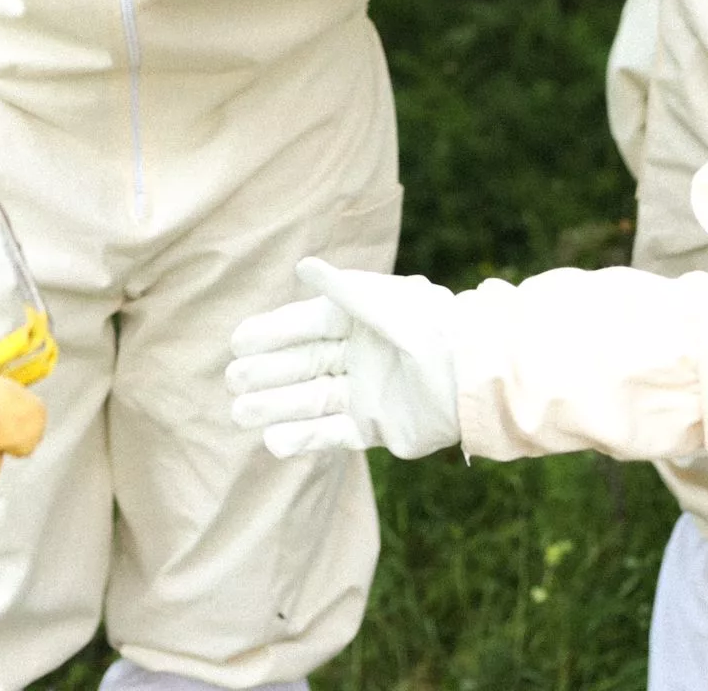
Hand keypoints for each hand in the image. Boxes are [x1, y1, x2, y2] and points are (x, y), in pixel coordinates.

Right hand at [226, 257, 459, 460]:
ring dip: (275, 407)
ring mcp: (364, 393)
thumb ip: (343, 289)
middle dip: (265, 372)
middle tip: (231, 380)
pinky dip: (303, 439)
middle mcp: (356, 356)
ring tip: (238, 414)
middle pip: (301, 366)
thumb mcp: (386, 303)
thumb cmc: (433, 327)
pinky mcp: (376, 428)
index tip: (236, 340)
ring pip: (309, 401)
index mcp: (357, 320)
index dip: (271, 333)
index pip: (304, 326)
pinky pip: (332, 434)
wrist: (476, 374)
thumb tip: (303, 266)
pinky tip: (273, 442)